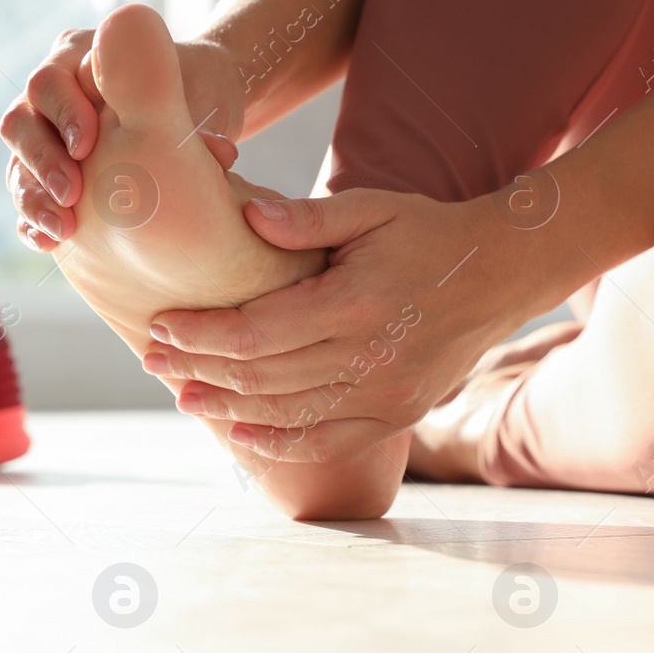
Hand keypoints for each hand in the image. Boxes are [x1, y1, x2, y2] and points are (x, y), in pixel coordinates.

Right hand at [0, 24, 247, 250]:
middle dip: (41, 161)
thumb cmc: (196, 94)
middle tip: (70, 195)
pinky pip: (27, 195)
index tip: (87, 146)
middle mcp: (52, 93)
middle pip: (21, 122)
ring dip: (33, 198)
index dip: (63, 113)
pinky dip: (32, 220)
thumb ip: (190, 120)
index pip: (49, 82)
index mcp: (78, 57)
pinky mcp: (47, 173)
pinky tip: (48, 243)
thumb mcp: (193, 99)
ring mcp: (46, 134)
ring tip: (62, 229)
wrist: (199, 109)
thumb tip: (218, 153)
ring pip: (18, 163)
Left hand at [142, 188, 563, 462]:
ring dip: (227, 409)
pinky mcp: (397, 415)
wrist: (500, 275)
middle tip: (153, 362)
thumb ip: (308, 218)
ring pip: (288, 414)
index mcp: (354, 302)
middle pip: (262, 377)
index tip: (162, 326)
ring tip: (183, 397)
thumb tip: (248, 217)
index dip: (201, 334)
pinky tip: (242, 436)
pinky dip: (281, 444)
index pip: (256, 332)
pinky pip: (329, 441)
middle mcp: (369, 357)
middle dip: (199, 369)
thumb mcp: (372, 208)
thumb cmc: (426, 233)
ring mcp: (385, 394)